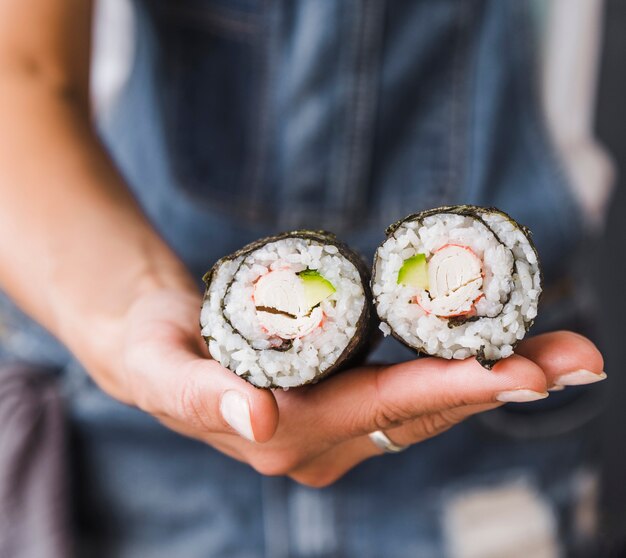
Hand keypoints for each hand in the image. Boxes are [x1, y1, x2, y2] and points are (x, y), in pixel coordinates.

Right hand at [83, 286, 603, 487]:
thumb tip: (253, 418)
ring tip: (569, 351)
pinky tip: (510, 351)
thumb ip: (199, 399)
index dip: (445, 388)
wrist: (153, 343)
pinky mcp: (343, 400)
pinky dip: (465, 370)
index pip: (379, 412)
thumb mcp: (161, 371)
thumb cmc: (155, 351)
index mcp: (282, 438)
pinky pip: (413, 388)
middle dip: (502, 384)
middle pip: (424, 410)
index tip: (511, 368)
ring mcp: (336, 426)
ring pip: (430, 403)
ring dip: (500, 378)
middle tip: (576, 357)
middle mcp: (321, 443)